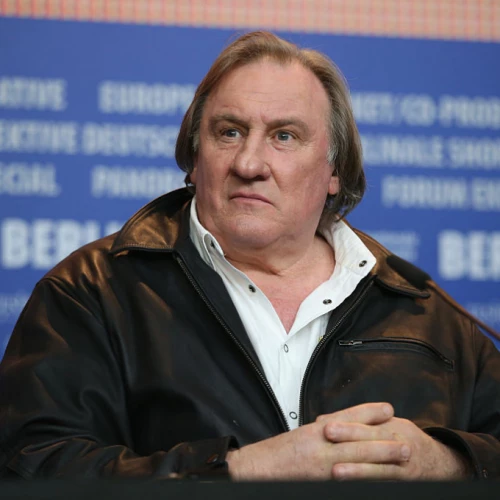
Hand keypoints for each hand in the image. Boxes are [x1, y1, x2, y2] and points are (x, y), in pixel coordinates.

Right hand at [227, 402, 402, 479]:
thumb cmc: (275, 455)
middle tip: (406, 440)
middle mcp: (320, 444)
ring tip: (402, 457)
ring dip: (382, 459)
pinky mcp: (320, 481)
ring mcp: (322, 465)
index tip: (388, 410)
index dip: (369, 413)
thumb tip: (337, 428)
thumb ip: (319, 433)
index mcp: (314, 431)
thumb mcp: (299, 437)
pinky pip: (348, 480)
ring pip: (358, 459)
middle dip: (384, 439)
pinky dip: (365, 479)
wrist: (255, 470)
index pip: (347, 417)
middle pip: (358, 438)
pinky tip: (380, 480)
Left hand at [324, 411, 471, 480]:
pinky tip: (355, 487)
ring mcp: (402, 463)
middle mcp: (398, 441)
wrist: (440, 463)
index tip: (323, 422)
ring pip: (378, 465)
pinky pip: (385, 481)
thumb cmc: (406, 441)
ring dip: (356, 468)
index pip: (366, 420)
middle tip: (327, 433)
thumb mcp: (389, 425)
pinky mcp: (405, 481)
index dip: (345, 421)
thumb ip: (363, 422)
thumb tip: (325, 420)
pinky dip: (370, 484)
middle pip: (370, 437)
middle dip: (348, 435)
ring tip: (336, 471)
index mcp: (392, 425)